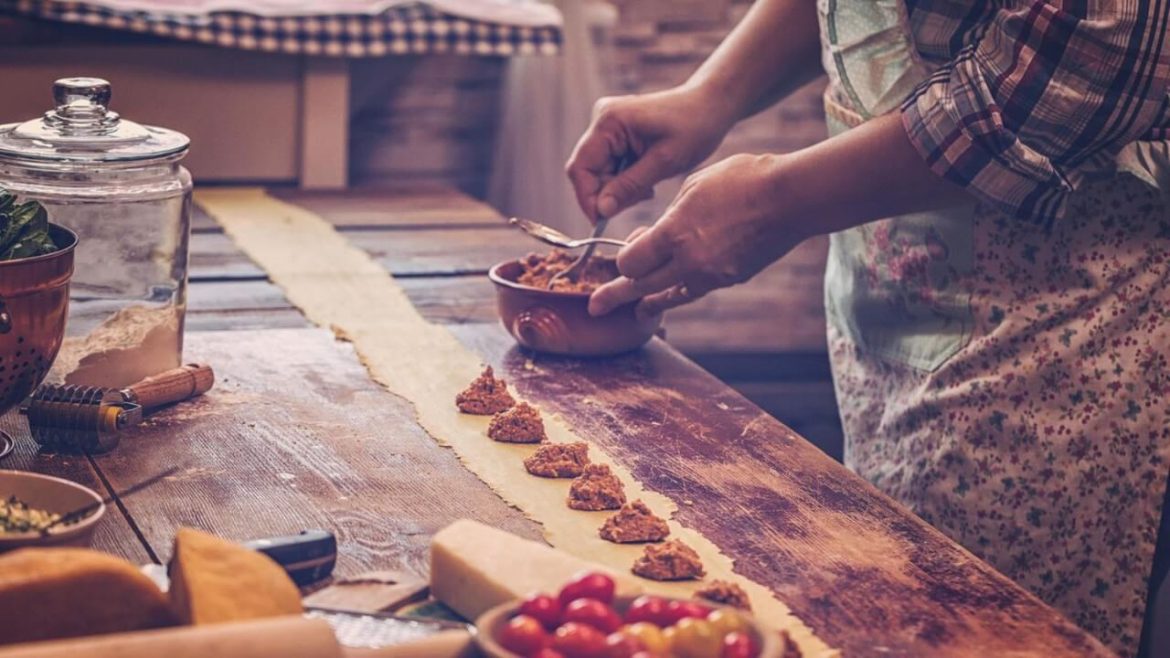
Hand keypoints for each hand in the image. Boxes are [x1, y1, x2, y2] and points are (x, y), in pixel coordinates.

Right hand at [565, 86, 735, 221]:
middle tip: (639, 201)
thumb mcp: (663, 162)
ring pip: (599, 171)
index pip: (580, 167)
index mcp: (609, 121)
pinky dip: (624, 179)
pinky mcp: (616, 133)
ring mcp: (608, 125)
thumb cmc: (694, 127)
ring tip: (648, 188)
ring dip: (618, 188)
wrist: (710, 105)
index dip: (587, 198)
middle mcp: (602, 120)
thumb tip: (601, 210)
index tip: (602, 220)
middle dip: (607, 193)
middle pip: (587, 170)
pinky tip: (647, 179)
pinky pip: (610, 165)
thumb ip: (629, 187)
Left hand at [588, 153, 807, 318]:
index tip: (620, 255)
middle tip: (596, 306)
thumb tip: (657, 235)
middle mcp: (689, 260)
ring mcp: (710, 275)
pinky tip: (667, 300)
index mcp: (674, 233)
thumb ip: (670, 217)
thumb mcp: (693, 186)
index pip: (630, 262)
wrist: (790, 198)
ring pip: (667, 295)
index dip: (621, 260)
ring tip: (633, 311)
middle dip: (615, 296)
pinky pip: (694, 292)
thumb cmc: (742, 180)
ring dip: (646, 302)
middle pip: (640, 286)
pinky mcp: (729, 279)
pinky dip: (677, 296)